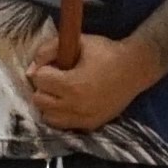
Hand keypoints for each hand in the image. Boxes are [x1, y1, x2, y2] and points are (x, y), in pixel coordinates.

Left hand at [26, 36, 148, 138]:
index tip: (55, 64)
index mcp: (73, 84)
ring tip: (61, 92)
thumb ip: (50, 49)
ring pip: (48, 116)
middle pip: (39, 100)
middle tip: (56, 78)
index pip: (39, 79)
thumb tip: (31, 68)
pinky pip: (63, 125)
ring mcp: (83, 119)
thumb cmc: (107, 52)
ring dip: (49, 103)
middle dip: (44, 87)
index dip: (44, 68)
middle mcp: (76, 106)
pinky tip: (69, 102)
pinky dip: (61, 114)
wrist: (135, 69)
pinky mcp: (90, 125)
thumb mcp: (79, 41)